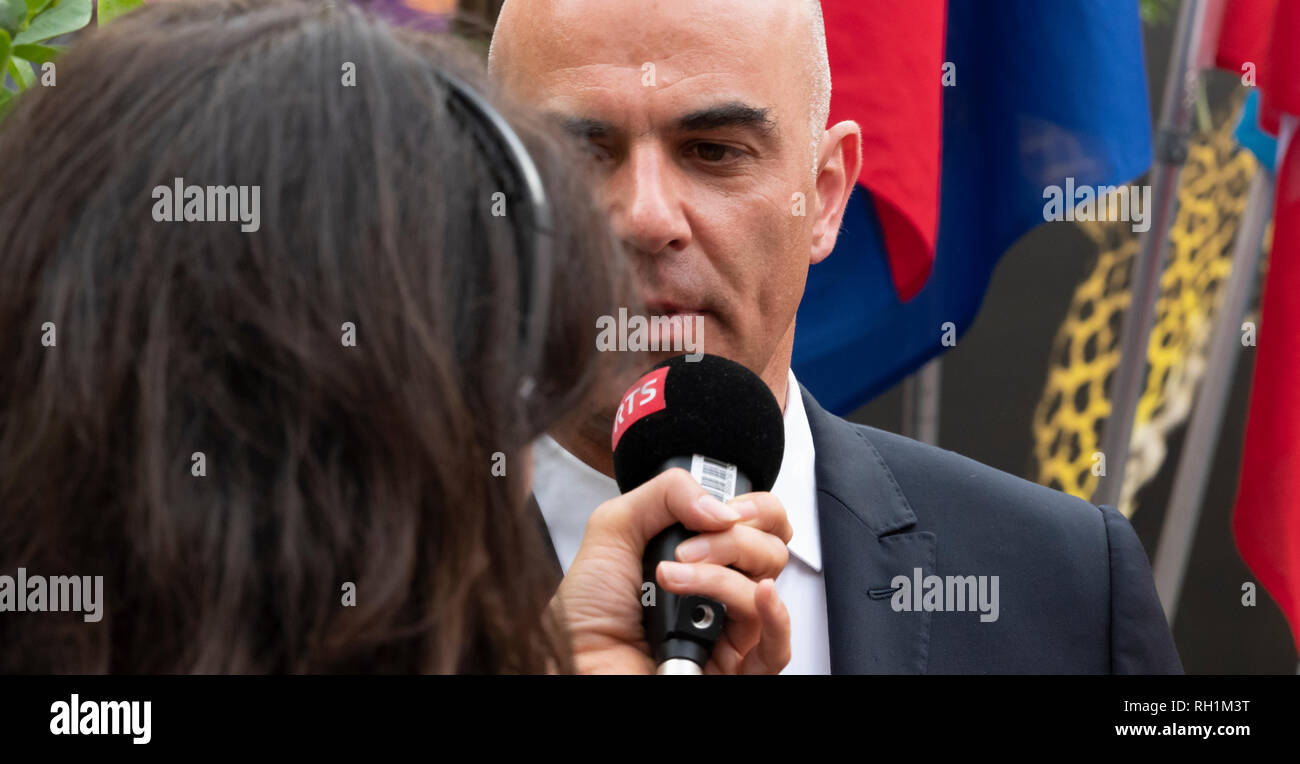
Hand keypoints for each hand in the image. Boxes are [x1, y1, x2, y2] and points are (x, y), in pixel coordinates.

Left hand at [554, 468, 792, 673]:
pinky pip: (777, 648)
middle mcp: (718, 589)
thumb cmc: (585, 615)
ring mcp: (727, 629)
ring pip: (765, 587)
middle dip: (730, 539)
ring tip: (673, 578)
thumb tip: (719, 506)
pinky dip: (775, 616)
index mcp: (699, 554)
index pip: (758, 523)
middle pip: (768, 550)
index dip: (754, 508)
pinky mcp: (734, 669)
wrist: (574, 664)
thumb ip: (663, 495)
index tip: (725, 509)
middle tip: (686, 548)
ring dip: (721, 575)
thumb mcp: (612, 530)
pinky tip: (756, 596)